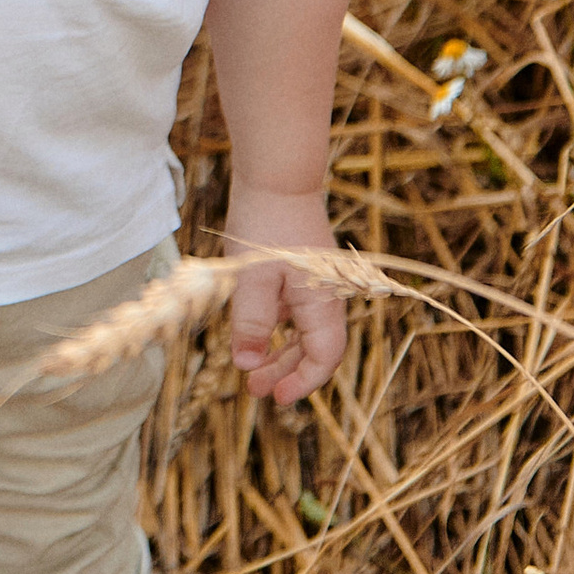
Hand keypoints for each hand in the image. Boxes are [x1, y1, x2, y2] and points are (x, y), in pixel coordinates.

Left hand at [221, 185, 345, 405]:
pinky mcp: (303, 271)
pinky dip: (277, 327)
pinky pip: (295, 310)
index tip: (276, 398)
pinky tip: (254, 331)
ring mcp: (315, 283)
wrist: (278, 176)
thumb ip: (251, 323)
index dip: (303, 383)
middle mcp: (326, 297)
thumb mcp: (252, 278)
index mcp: (322, 303)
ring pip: (304, 331)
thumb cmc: (266, 223)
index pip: (324, 358)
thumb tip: (247, 365)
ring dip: (280, 352)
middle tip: (254, 390)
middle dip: (286, 373)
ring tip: (251, 369)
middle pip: (315, 349)